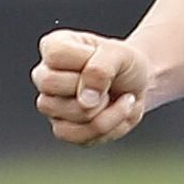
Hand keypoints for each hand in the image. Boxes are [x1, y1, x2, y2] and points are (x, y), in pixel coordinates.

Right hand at [32, 29, 150, 145]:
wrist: (138, 85)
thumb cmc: (125, 65)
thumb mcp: (121, 54)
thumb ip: (101, 69)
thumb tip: (85, 101)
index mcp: (54, 47)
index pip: (55, 55)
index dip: (86, 63)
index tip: (106, 61)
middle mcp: (44, 75)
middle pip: (50, 84)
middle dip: (92, 87)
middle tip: (111, 83)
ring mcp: (50, 104)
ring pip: (63, 114)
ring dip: (104, 111)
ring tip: (117, 99)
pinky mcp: (62, 128)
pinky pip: (75, 136)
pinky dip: (106, 128)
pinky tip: (115, 115)